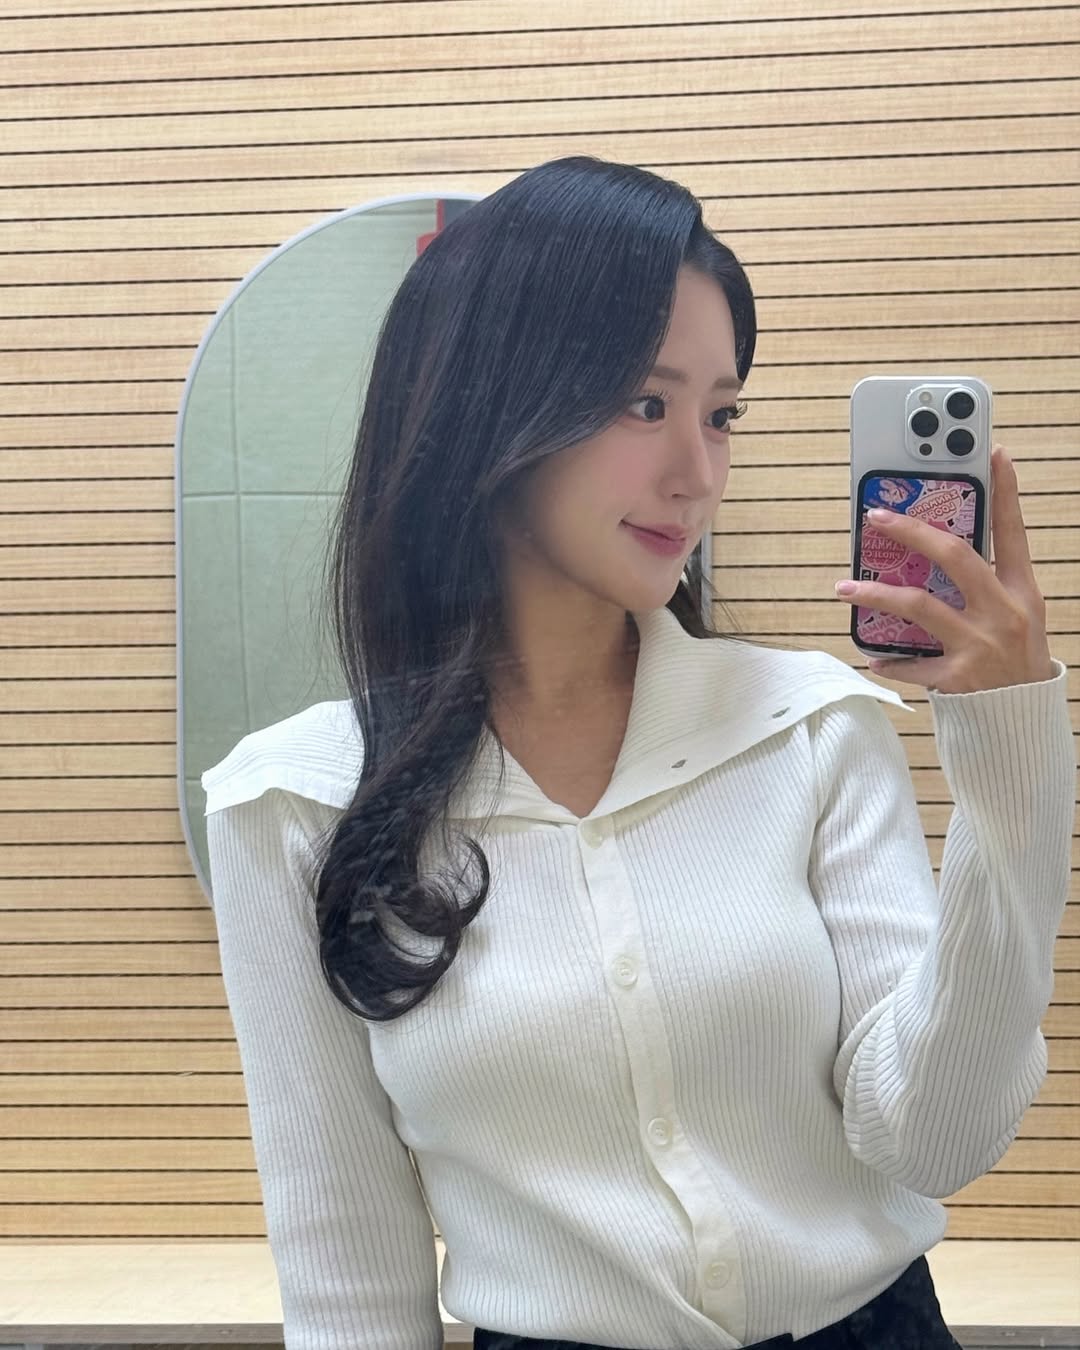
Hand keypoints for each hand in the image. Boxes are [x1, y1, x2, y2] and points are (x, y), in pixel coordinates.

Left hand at [834, 447, 1054, 692]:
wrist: (1023, 724)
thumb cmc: (1015, 663)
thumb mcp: (1017, 618)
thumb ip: (989, 586)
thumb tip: (940, 551)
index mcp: (1022, 593)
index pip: (1014, 533)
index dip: (1007, 493)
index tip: (995, 454)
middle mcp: (1003, 613)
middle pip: (955, 557)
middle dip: (913, 532)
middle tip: (877, 517)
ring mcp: (979, 645)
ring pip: (918, 606)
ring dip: (875, 595)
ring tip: (842, 588)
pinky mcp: (957, 678)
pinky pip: (911, 664)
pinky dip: (889, 661)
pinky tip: (873, 658)